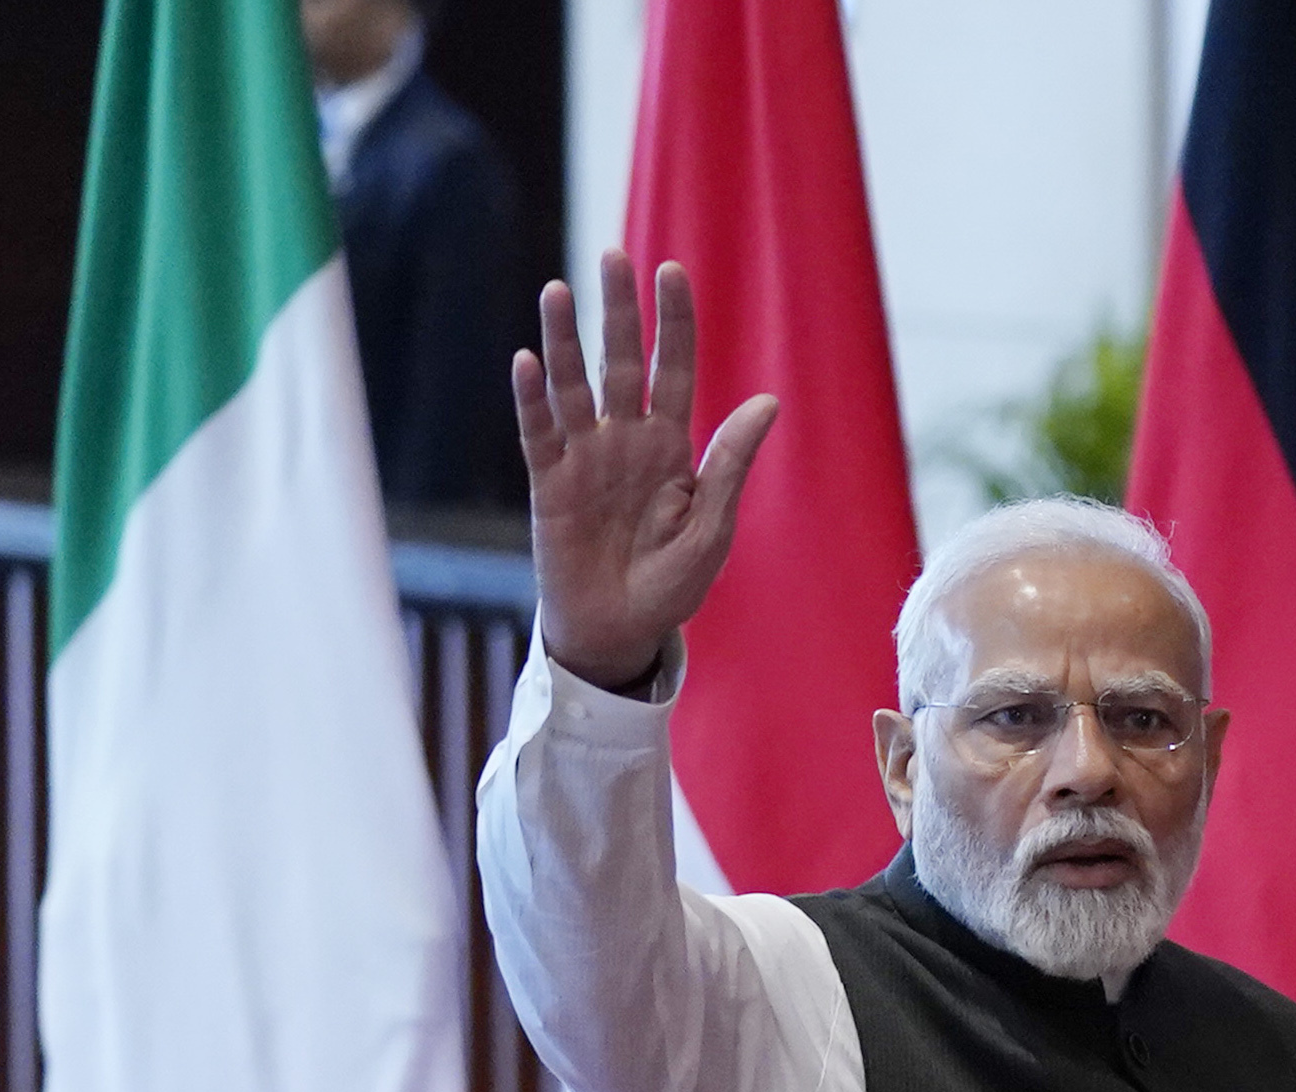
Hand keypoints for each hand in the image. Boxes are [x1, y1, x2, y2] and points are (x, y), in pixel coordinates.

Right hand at [511, 250, 778, 692]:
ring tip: (560, 291)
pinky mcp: (549, 483)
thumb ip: (730, 463)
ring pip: (574, 386)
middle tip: (615, 255)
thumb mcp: (712, 527)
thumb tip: (767, 401)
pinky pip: (539, 433)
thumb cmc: (671, 583)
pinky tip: (528, 360)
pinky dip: (532, 399)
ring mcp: (584, 458)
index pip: (674, 370)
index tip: (671, 270)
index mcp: (672, 447)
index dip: (673, 322)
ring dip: (566, 340)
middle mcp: (626, 440)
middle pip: (622, 362)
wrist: (621, 630)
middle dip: (619, 311)